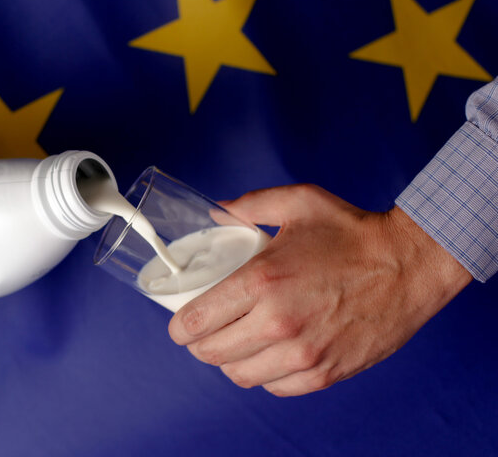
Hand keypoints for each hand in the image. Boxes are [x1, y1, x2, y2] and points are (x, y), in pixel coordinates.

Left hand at [168, 184, 471, 395]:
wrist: (411, 263)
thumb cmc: (353, 231)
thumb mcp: (297, 202)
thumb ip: (248, 205)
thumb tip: (216, 212)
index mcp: (262, 280)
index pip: (196, 320)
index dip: (178, 327)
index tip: (179, 325)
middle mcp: (278, 322)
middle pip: (211, 353)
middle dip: (198, 344)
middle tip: (203, 333)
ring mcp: (303, 353)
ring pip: (240, 376)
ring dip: (229, 362)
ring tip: (234, 345)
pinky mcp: (326, 372)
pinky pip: (275, 387)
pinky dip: (264, 375)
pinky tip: (267, 356)